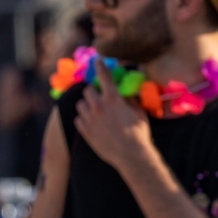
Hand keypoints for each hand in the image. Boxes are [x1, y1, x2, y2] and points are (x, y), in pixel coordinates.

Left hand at [69, 60, 159, 175]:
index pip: (103, 75)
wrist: (131, 156)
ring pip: (81, 105)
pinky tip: (91, 123)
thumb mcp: (138, 112)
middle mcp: (99, 106)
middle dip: (93, 92)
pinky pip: (78, 120)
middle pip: (87, 90)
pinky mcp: (85, 132)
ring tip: (94, 112)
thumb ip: (130, 99)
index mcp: (113, 99)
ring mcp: (90, 120)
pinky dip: (83, 119)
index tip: (97, 61)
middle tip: (99, 97)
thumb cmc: (138, 134)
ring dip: (87, 106)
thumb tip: (127, 91)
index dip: (100, 66)